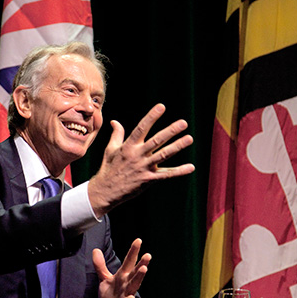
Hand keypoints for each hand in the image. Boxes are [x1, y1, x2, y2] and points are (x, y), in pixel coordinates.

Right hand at [88, 103, 194, 217]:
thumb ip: (116, 134)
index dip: (151, 117)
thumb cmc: (108, 168)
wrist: (106, 191)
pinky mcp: (148, 180)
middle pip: (156, 141)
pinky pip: (166, 175)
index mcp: (128, 146)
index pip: (141, 128)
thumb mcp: (110, 149)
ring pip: (163, 155)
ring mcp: (144, 168)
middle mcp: (137, 155)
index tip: (161, 107)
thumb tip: (115, 121)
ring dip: (177, 147)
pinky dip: (179, 171)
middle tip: (183, 123)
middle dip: (170, 131)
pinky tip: (190, 167)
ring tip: (189, 139)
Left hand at [93, 238, 149, 297]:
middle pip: (134, 272)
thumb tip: (95, 249)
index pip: (129, 261)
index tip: (138, 240)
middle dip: (141, 263)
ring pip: (134, 285)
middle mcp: (126, 283)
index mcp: (122, 276)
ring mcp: (127, 294)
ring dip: (139, 277)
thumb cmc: (112, 294)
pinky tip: (131, 297)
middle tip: (148, 255)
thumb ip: (100, 265)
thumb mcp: (104, 278)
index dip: (133, 251)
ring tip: (144, 269)